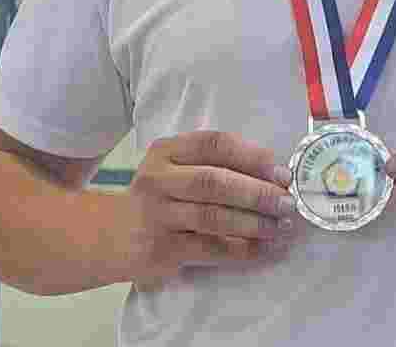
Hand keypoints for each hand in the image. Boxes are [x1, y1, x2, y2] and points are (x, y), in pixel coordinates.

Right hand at [119, 130, 297, 289]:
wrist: (109, 235)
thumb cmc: (157, 196)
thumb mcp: (173, 167)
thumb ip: (212, 164)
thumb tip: (272, 175)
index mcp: (166, 151)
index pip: (214, 144)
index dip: (253, 157)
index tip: (282, 173)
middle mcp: (158, 179)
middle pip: (214, 182)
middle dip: (257, 193)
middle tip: (287, 203)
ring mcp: (157, 215)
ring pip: (212, 217)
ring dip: (254, 223)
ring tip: (281, 227)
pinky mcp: (160, 249)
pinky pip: (209, 248)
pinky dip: (241, 250)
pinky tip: (264, 249)